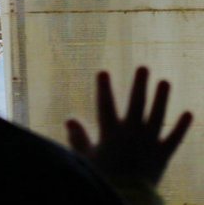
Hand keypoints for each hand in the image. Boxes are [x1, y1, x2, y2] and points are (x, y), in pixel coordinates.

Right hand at [66, 67, 192, 186]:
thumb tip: (70, 119)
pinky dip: (181, 126)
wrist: (126, 196)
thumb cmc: (103, 177)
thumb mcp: (86, 158)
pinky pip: (174, 138)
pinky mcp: (163, 155)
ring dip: (161, 98)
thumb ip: (78, 138)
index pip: (106, 105)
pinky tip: (188, 112)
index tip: (103, 71)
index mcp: (110, 133)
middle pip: (137, 104)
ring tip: (164, 81)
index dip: (104, 88)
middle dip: (140, 85)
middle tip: (143, 67)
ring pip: (157, 115)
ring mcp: (149, 143)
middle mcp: (131, 133)